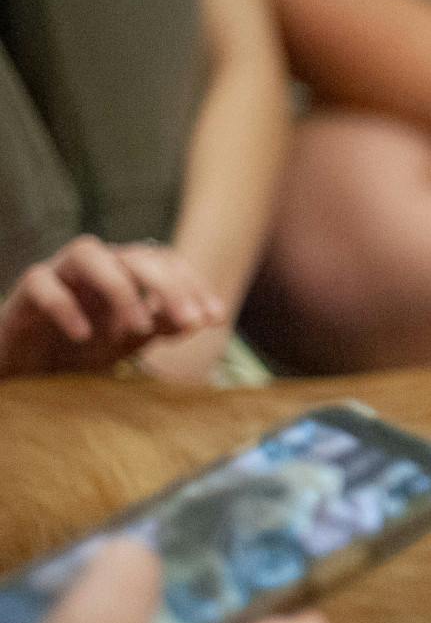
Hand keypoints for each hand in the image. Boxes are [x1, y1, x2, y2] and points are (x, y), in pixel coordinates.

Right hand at [0, 236, 226, 377]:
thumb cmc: (83, 348)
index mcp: (124, 270)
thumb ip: (163, 325)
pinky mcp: (24, 293)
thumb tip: (201, 319)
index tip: (214, 319)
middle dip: (168, 286)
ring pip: (86, 252)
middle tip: (189, 322)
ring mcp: (58, 273)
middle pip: (134, 254)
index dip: (193, 285)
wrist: (29, 371)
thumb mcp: (131, 340)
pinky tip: (84, 335)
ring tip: (135, 328)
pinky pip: (41, 282)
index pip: (164, 261)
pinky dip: (65, 305)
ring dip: (118, 287)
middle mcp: (94, 264)